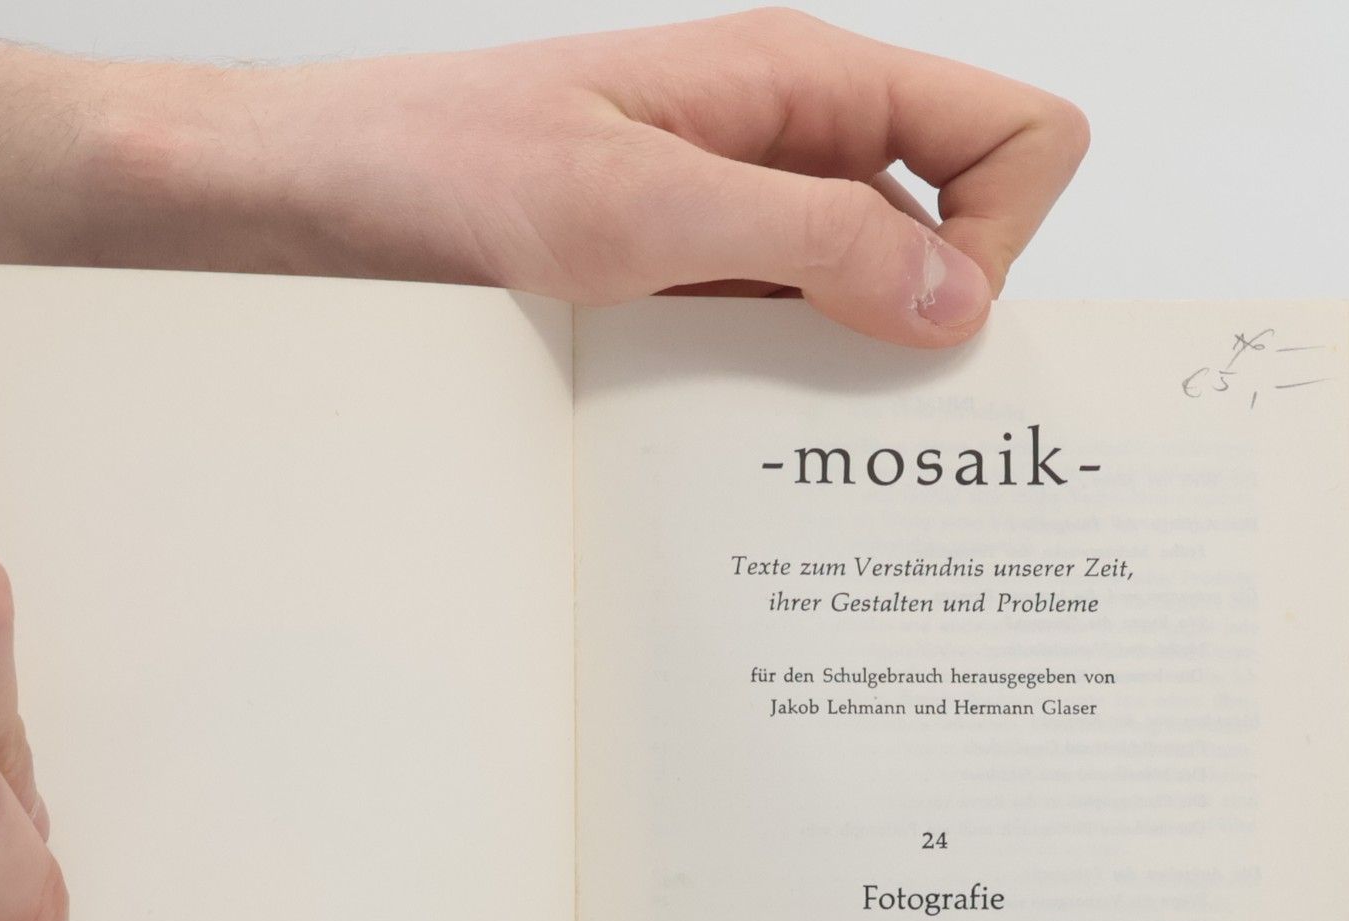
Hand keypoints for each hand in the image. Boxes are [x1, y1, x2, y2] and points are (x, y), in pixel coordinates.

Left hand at [91, 9, 1089, 347]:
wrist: (332, 189)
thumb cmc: (456, 164)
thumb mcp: (645, 209)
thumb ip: (812, 243)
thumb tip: (956, 298)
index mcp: (809, 80)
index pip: (1016, 133)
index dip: (1001, 236)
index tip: (918, 321)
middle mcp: (797, 135)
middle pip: (961, 218)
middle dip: (934, 314)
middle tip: (852, 396)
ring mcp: (751, 202)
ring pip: (875, 284)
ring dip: (848, 358)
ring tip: (769, 412)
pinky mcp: (701, 261)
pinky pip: (791, 318)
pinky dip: (781, 370)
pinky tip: (726, 409)